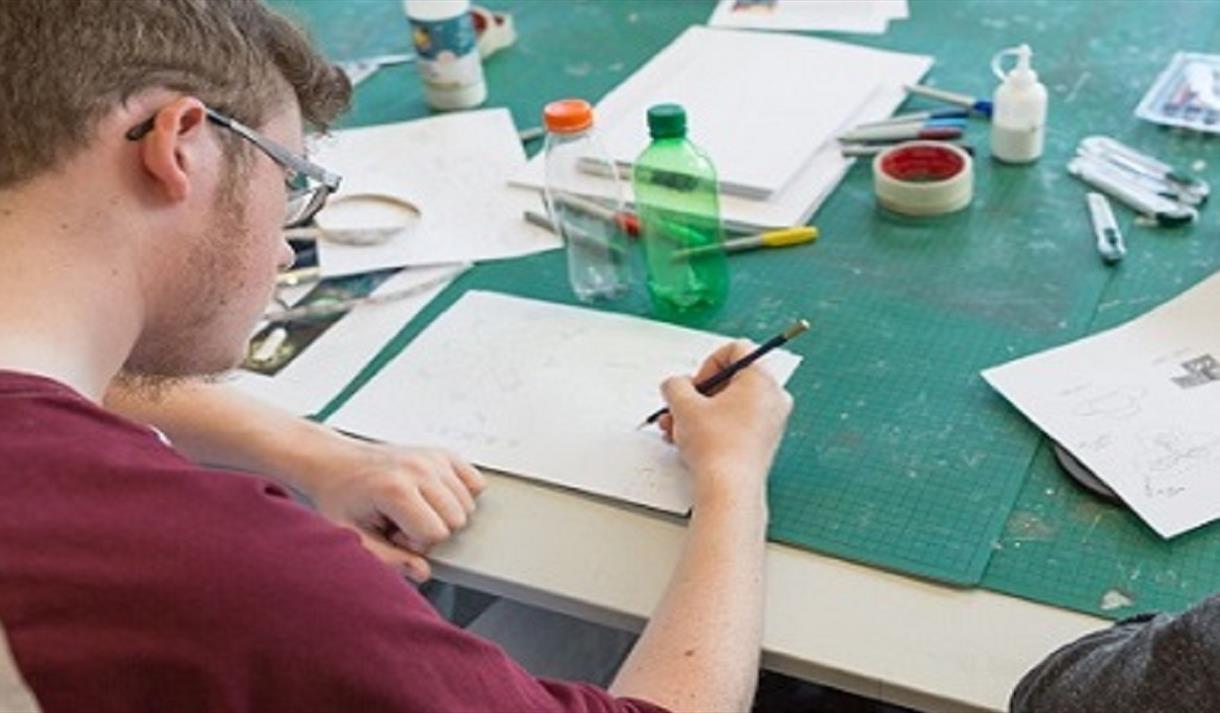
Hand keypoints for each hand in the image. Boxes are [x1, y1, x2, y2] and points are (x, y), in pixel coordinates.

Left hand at [303, 439, 485, 580]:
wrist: (334, 463)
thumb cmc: (341, 497)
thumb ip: (388, 559)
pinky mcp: (441, 453)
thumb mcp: (353, 536)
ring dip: (443, 513)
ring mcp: (432, 458)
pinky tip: (433, 496)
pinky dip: (461, 494)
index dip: (416, 543)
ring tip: (413, 507)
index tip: (393, 533)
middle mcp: (418, 469)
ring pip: (468, 503)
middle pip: (457, 519)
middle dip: (432, 529)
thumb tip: (423, 571)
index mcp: (395, 489)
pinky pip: (475, 481)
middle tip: (402, 521)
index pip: (437, 533)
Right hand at [659, 340, 792, 504]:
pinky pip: (734, 424)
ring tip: (674, 429)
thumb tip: (676, 385)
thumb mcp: (684, 405)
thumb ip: (675, 385)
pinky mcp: (762, 442)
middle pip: (729, 380)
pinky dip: (711, 428)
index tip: (695, 386)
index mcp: (761, 379)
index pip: (735, 349)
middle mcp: (773, 397)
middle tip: (678, 408)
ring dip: (696, 413)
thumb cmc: (715, 446)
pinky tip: (687, 443)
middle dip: (696, 394)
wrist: (728, 490)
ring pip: (728, 405)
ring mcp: (770, 422)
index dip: (707, 363)